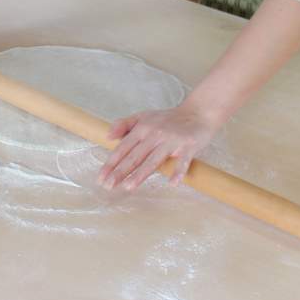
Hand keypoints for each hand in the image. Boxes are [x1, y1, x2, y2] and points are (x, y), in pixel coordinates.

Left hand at [97, 103, 223, 191]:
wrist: (197, 113)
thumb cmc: (167, 119)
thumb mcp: (143, 117)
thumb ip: (124, 125)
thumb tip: (107, 136)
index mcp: (142, 129)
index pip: (123, 148)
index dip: (111, 162)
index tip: (101, 177)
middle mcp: (155, 134)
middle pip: (135, 156)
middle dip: (120, 171)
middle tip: (108, 185)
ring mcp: (172, 141)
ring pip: (154, 160)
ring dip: (141, 174)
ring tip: (129, 187)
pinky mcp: (188, 146)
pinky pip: (183, 161)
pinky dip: (178, 172)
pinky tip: (172, 183)